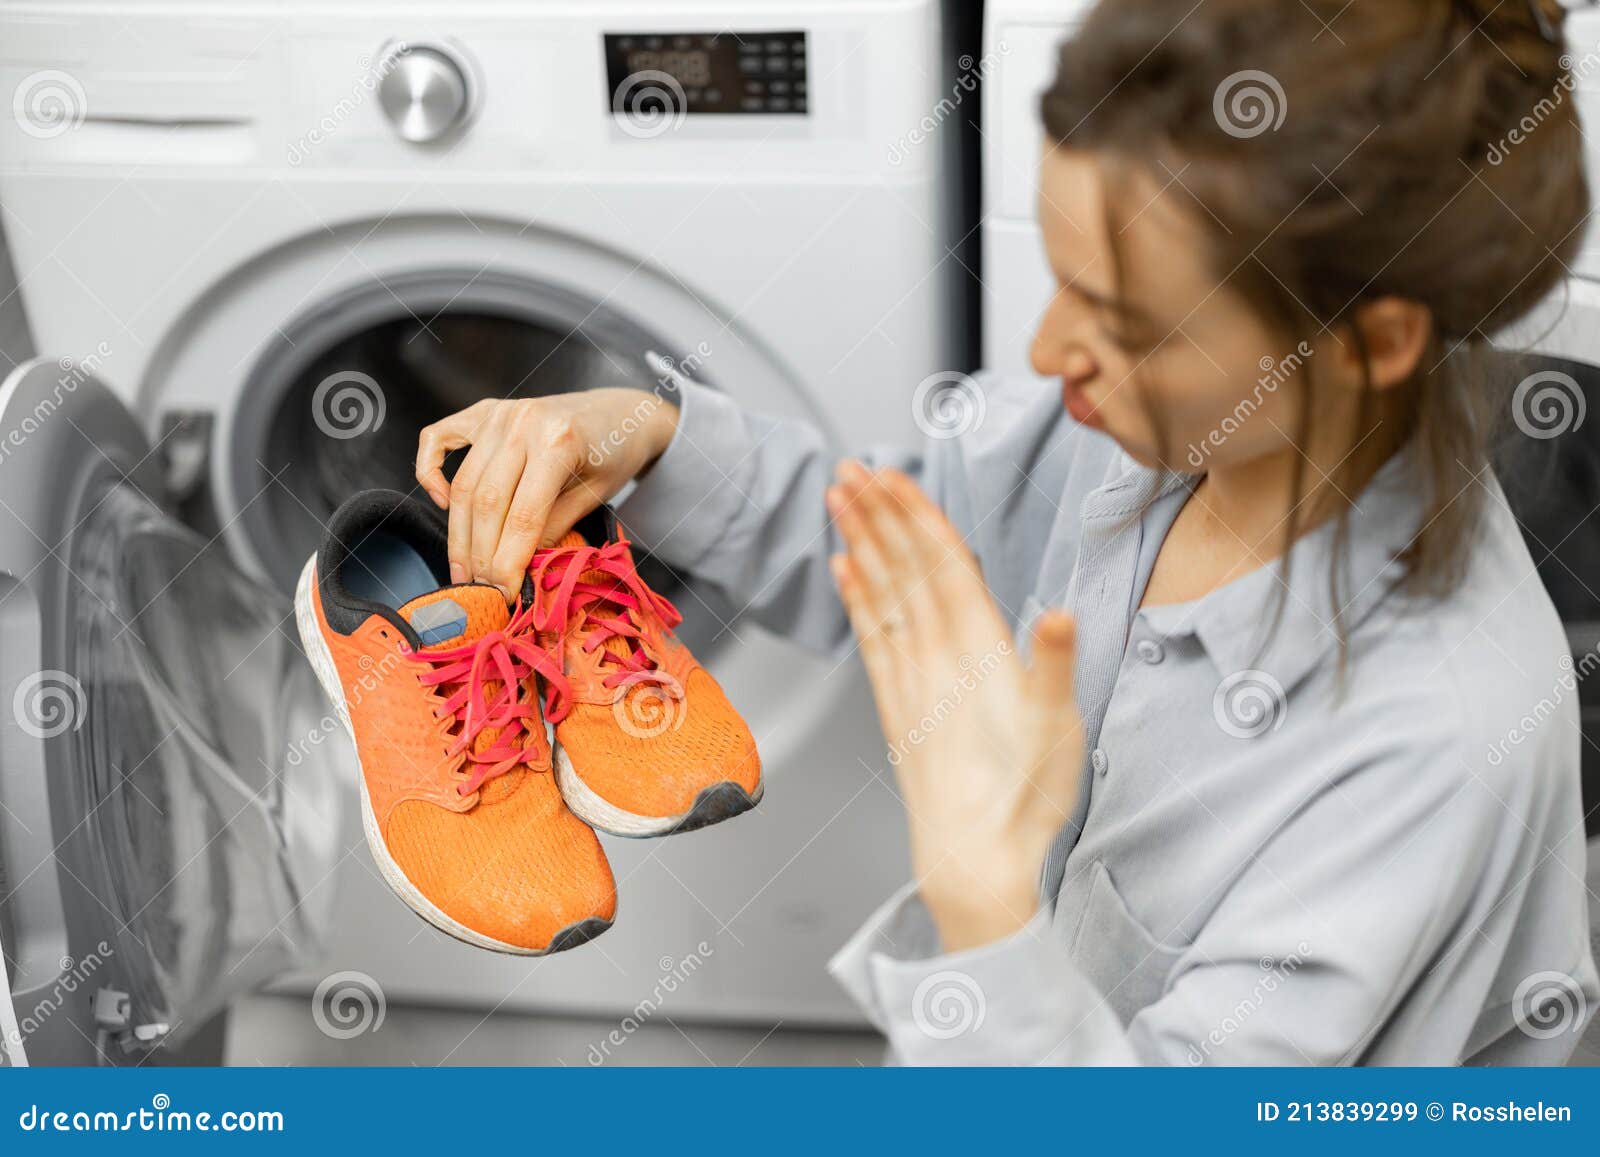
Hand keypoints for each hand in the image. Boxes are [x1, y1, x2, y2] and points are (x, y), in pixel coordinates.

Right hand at [415, 390, 678, 597]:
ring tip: (463, 569)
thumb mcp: (596, 496)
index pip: (523, 516)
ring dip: (459, 533)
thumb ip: (555, 527)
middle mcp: (523, 423)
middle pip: (486, 502)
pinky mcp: (484, 411)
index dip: (509, 561)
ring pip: (464, 483)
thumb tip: (517, 566)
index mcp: (559, 442)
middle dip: (481, 554)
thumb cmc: (614, 454)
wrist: (621, 411)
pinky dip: (430, 472)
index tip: (504, 593)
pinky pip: (438, 439)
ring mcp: (500, 413)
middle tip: (481, 588)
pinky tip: (444, 502)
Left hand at [826, 461, 1083, 951]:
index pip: (941, 565)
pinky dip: (855, 598)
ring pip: (881, 594)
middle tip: (849, 466)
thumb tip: (1057, 615)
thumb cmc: (1024, 798)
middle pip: (903, 568)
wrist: (974, 861)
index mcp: (978, 651)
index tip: (889, 473)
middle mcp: (936, 657)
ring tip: (838, 499)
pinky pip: (870, 638)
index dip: (914, 515)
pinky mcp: (898, 707)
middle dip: (877, 513)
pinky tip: (842, 570)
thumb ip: (1053, 667)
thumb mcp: (1059, 731)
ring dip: (860, 541)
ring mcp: (911, 681)